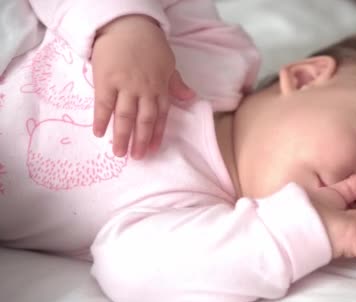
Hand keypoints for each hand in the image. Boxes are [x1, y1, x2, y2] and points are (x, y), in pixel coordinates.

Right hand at [91, 15, 194, 159]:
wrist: (127, 24)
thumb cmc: (149, 44)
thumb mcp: (168, 63)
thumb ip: (176, 83)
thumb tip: (190, 98)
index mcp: (160, 87)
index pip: (160, 115)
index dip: (156, 134)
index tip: (152, 150)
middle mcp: (145, 90)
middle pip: (143, 120)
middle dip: (141, 141)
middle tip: (137, 158)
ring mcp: (125, 86)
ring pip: (125, 116)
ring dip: (122, 136)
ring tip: (119, 153)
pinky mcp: (106, 80)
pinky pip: (103, 104)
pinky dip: (101, 119)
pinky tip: (99, 133)